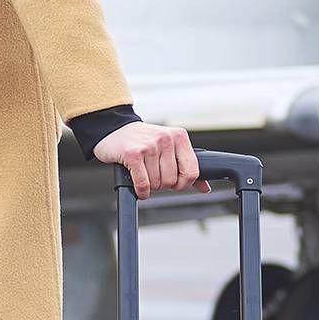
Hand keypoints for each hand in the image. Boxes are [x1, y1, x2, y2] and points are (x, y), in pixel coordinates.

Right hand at [92, 122, 208, 198]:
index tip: (175, 183)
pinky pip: (143, 183)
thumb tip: (205, 187)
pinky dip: (141, 191)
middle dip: (162, 184)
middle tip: (153, 175)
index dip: (183, 183)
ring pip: (157, 183)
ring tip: (144, 174)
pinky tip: (139, 187)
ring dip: (150, 186)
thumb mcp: (168, 148)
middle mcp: (165, 139)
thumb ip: (187, 167)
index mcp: (179, 137)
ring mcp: (149, 146)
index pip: (192, 171)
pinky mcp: (133, 154)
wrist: (114, 129)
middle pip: (172, 180)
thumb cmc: (142, 139)